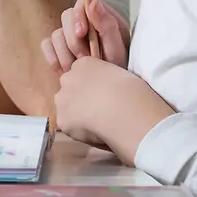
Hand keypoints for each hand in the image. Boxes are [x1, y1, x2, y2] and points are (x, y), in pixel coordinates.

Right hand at [41, 0, 130, 72]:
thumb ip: (107, 26)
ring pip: (56, 34)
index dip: (78, 15)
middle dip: (72, 41)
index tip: (81, 33)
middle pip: (66, 17)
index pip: (83, 2)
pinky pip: (47, 46)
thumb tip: (93, 2)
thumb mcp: (118, 50)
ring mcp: (71, 37)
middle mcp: (85, 25)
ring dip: (64, 54)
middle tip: (84, 59)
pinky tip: (64, 71)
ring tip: (77, 69)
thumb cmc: (120, 72)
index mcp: (102, 19)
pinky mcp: (60, 50)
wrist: (112, 94)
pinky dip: (53, 59)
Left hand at [52, 57, 173, 165]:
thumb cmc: (133, 93)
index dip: (91, 88)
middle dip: (79, 100)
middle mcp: (68, 77)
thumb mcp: (120, 75)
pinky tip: (95, 133)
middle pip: (69, 90)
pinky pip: (69, 127)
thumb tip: (105, 91)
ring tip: (98, 124)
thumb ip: (105, 80)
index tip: (102, 96)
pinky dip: (79, 132)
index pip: (80, 74)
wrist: (128, 112)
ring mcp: (62, 98)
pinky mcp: (62, 119)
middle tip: (99, 111)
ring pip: (66, 108)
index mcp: (84, 63)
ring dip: (77, 115)